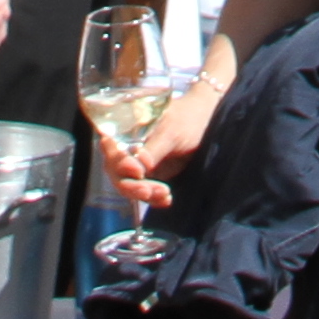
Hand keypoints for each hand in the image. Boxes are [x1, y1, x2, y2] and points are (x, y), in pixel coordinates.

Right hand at [111, 76, 222, 212]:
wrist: (207, 123)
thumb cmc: (187, 118)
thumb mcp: (171, 132)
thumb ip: (154, 148)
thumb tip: (139, 166)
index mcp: (127, 132)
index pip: (110, 150)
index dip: (118, 163)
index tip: (137, 171)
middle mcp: (129, 149)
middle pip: (117, 173)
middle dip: (131, 186)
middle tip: (148, 191)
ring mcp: (140, 164)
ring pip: (130, 186)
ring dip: (145, 194)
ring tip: (165, 194)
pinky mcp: (153, 176)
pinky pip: (146, 192)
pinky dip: (154, 199)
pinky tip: (167, 200)